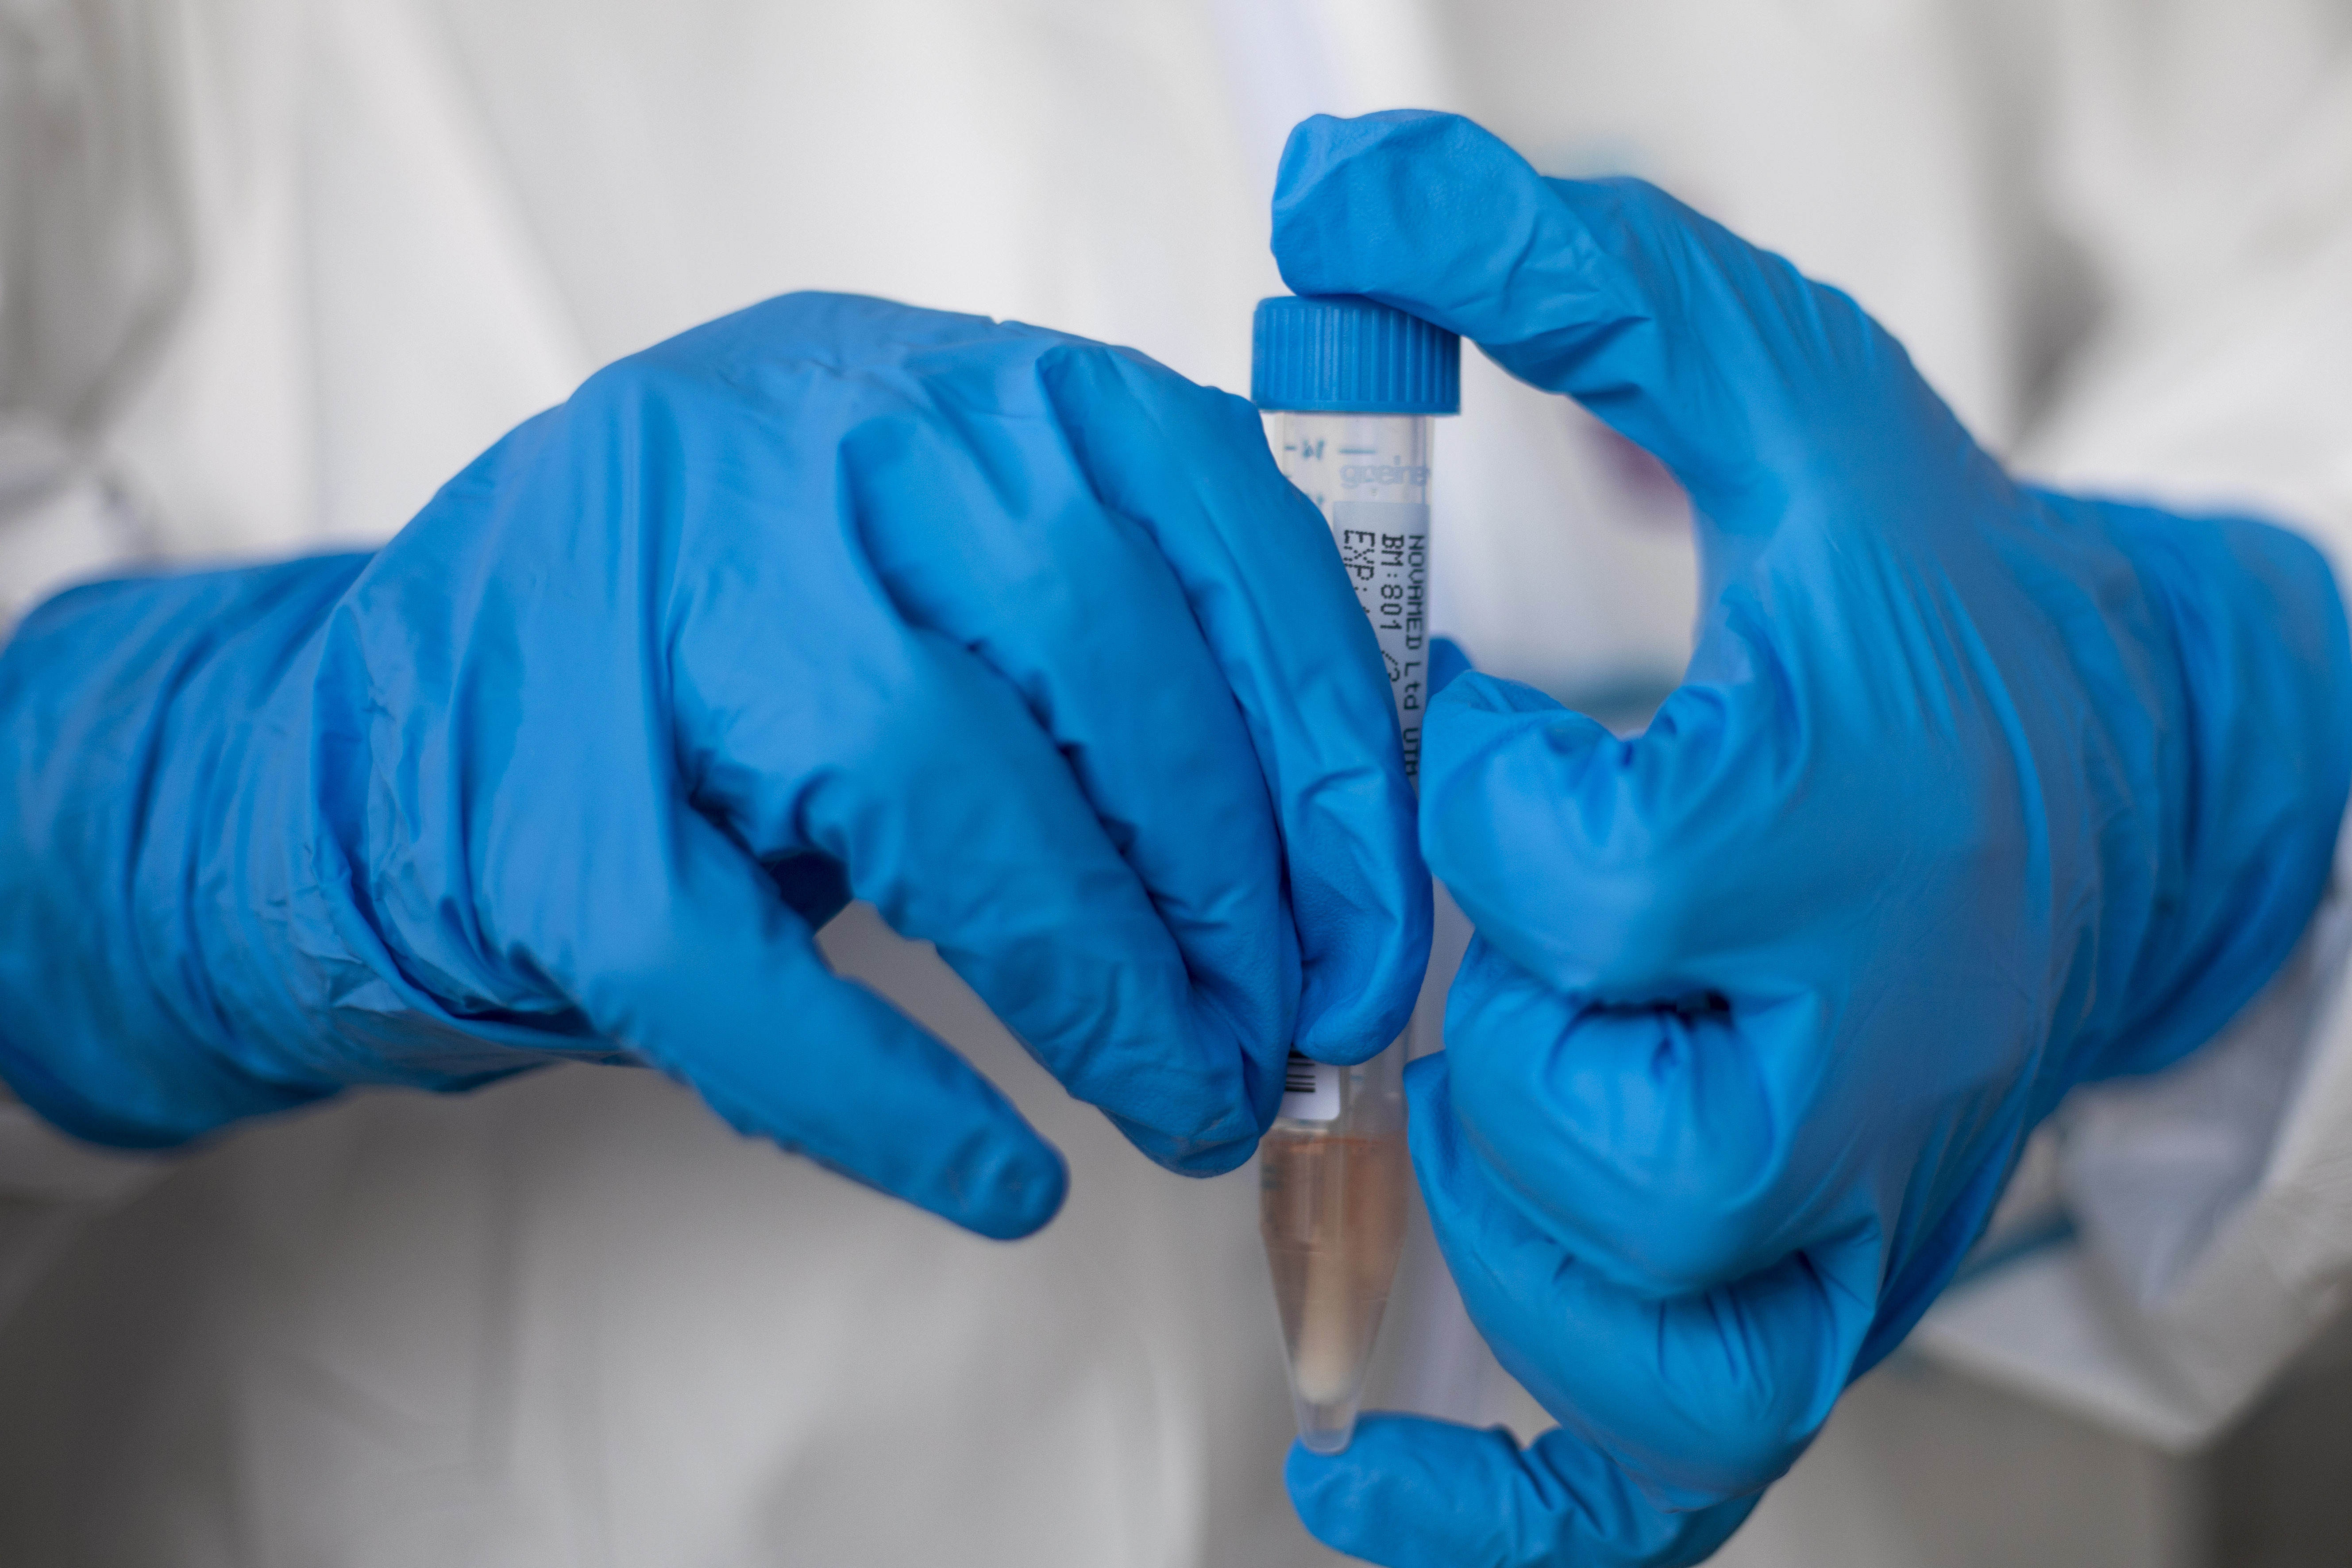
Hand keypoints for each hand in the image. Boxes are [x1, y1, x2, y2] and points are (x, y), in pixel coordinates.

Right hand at [0, 293, 1428, 1238]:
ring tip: (1183, 1107)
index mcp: (924, 383)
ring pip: (932, 792)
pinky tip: (1007, 1184)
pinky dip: (895, 1104)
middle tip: (1284, 1039)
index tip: (1382, 925)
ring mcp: (635, 614)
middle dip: (1228, 880)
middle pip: (1084, 651)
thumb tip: (1361, 840)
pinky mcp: (530, 809)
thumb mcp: (936, 586)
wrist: (409, 739)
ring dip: (1096, 985)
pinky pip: (744, 976)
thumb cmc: (737, 678)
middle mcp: (781, 448)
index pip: (1203, 508)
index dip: (1326, 739)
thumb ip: (1134, 648)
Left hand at [1272, 111, 2351, 1561]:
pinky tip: (1351, 1479)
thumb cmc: (1909, 595)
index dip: (1472, 797)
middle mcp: (1869, 1043)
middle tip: (1495, 934)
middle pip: (1609, 1131)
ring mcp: (1849, 1204)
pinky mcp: (1821, 1302)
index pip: (1584, 869)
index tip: (1488, 741)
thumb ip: (1559, 276)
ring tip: (1489, 1074)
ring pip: (1632, 1314)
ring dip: (1494, 1207)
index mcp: (1848, 817)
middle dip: (1486, 1028)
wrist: (2100, 772)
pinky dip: (1497, 1518)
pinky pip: (1663, 1483)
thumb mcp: (1759, 391)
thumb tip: (1332, 184)